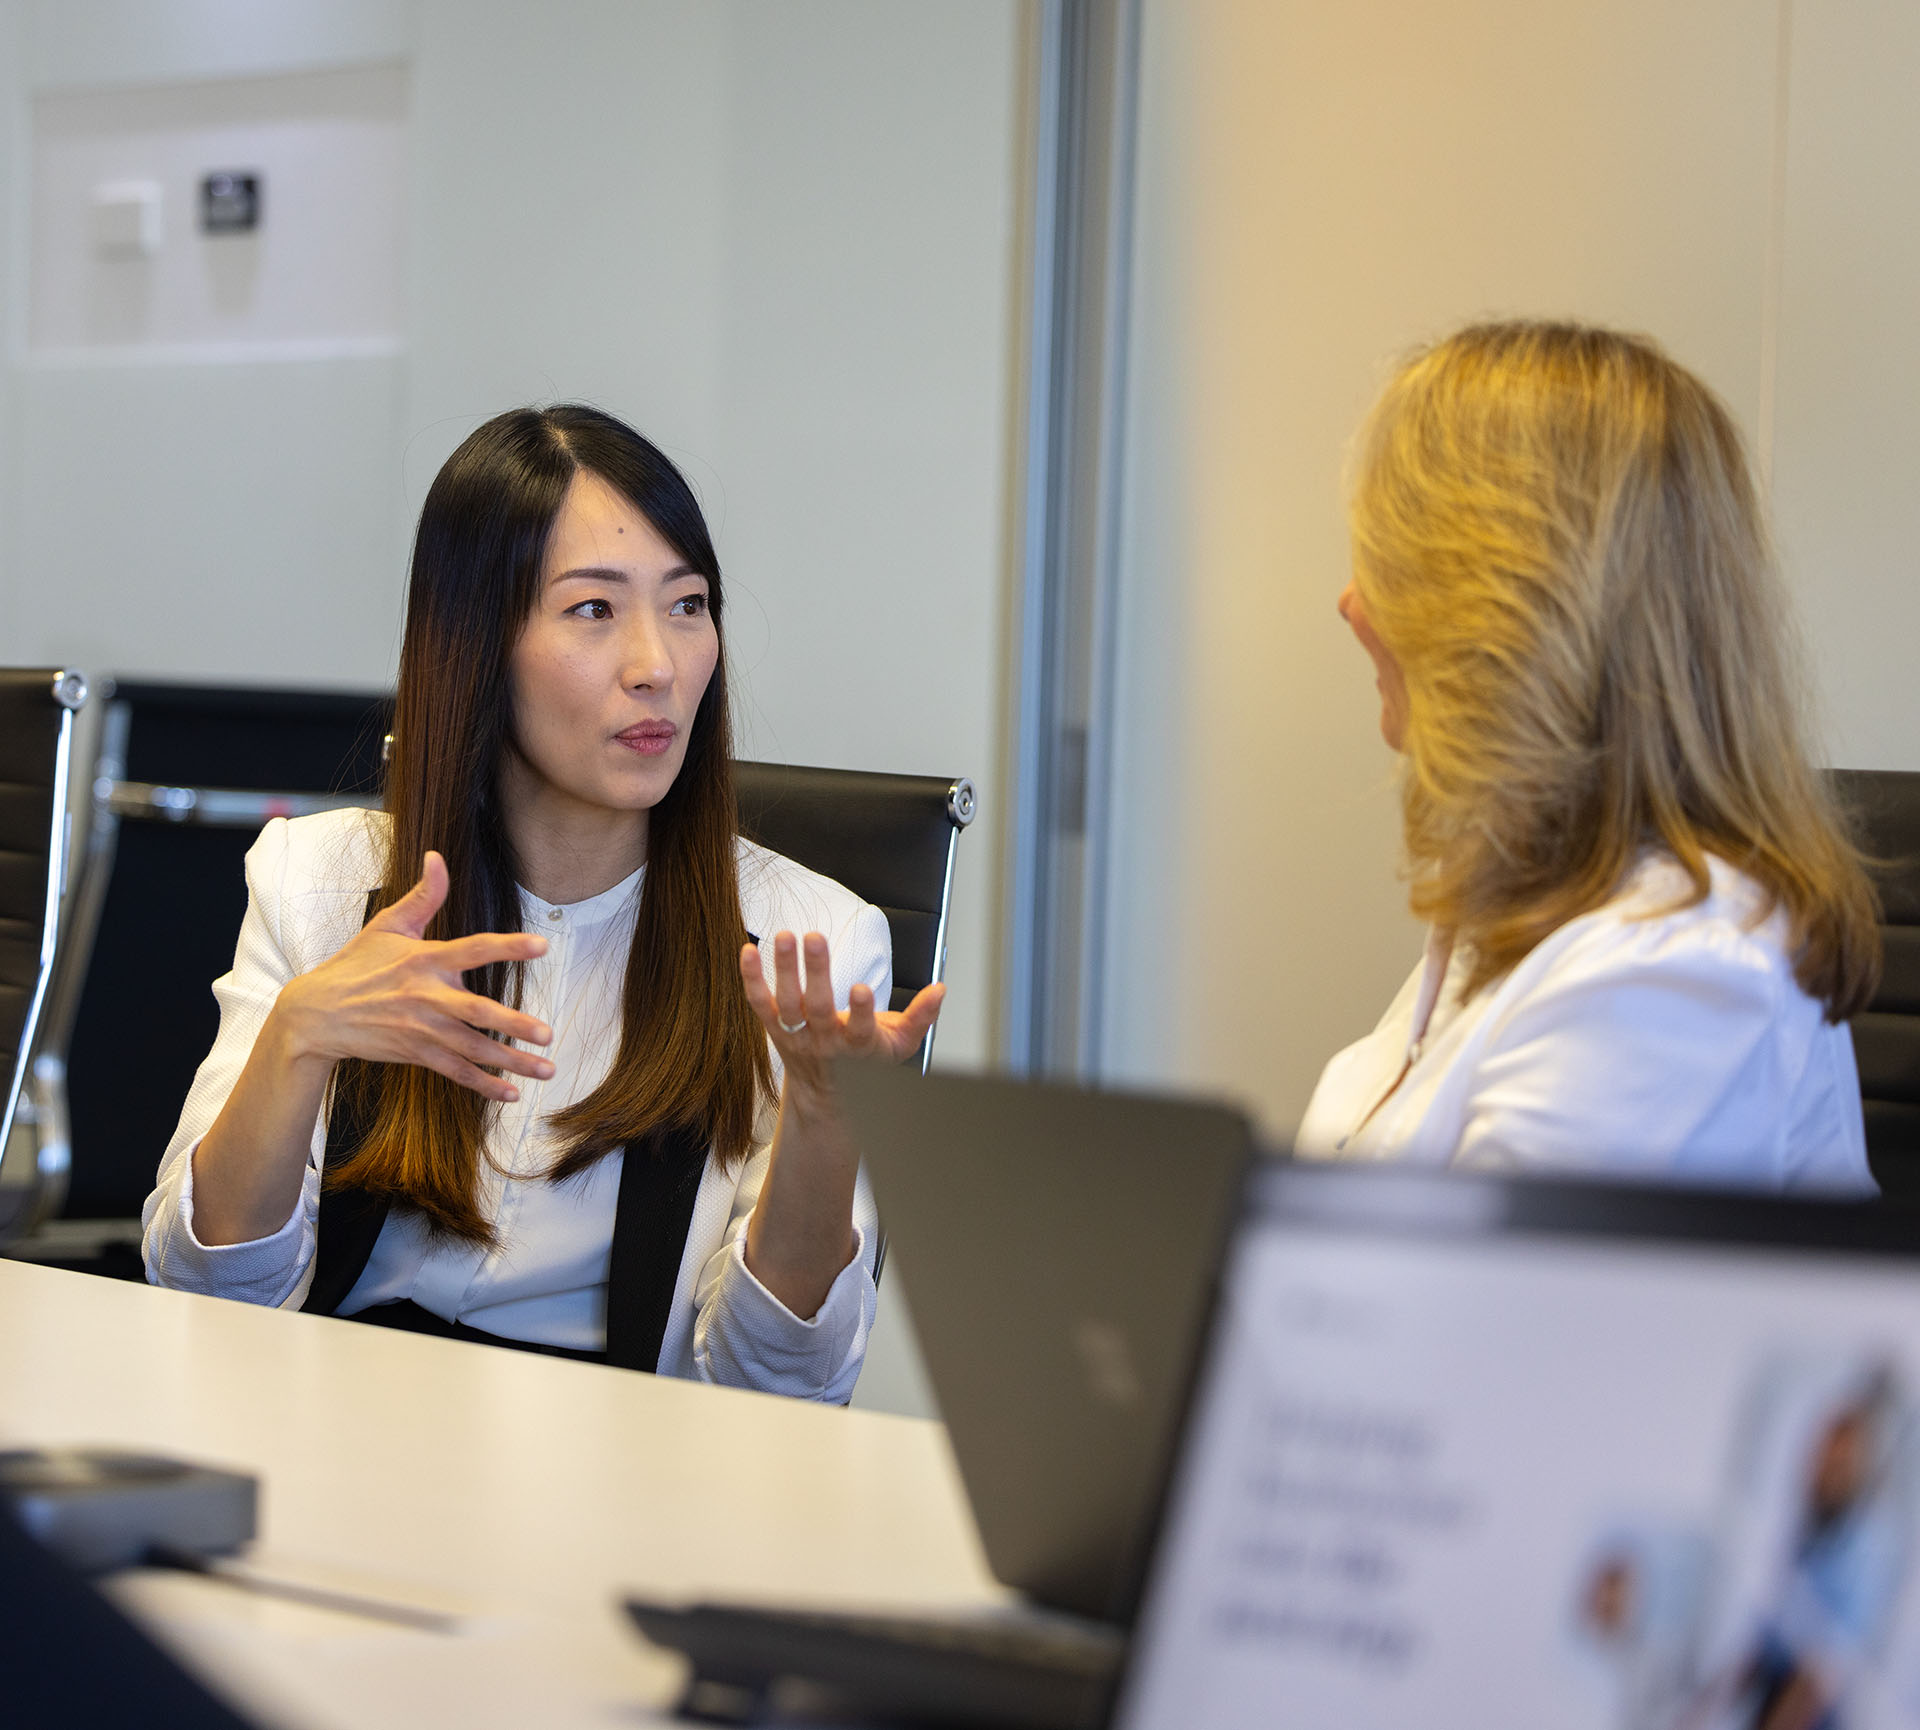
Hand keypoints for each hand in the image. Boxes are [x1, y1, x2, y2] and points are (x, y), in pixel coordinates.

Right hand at [272, 851, 555, 1102]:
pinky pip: (455, 1072)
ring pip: (473, 1049)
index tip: (542, 946)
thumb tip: (437, 856)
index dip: (507, 947)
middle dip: (514, 1025)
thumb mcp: (386, 924)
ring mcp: (421, 1029)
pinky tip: (512, 1093)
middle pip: (477, 1012)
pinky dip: (483, 1085)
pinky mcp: (415, 1053)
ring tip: (547, 1070)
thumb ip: (423, 895)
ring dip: (511, 1062)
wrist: (316, 1014)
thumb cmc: (355, 964)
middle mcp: (426, 996)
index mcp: (424, 960)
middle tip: (547, 1033)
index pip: (472, 950)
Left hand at [739, 931, 944, 1097]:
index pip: (861, 1029)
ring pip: (787, 1002)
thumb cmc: (868, 1061)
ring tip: (784, 935)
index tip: (861, 988)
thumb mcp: (901, 1044)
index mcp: (858, 1045)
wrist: (829, 1094)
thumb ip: (921, 1016)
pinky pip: (760, 1004)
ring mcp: (797, 1035)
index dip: (862, 1011)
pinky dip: (751, 979)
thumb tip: (941, 988)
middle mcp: (825, 1041)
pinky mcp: (776, 1029)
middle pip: (818, 1007)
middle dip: (816, 971)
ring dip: (784, 968)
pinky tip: (747, 950)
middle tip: (815, 937)